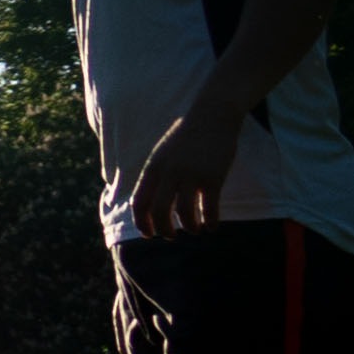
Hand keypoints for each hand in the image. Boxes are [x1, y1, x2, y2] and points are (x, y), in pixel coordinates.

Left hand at [130, 108, 242, 232]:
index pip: (139, 202)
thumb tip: (146, 203)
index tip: (149, 234)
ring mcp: (191, 175)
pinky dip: (210, 222)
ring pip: (184, 213)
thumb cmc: (186, 138)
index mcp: (152, 168)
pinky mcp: (213, 177)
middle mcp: (169, 173)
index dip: (142, 223)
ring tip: (194, 231)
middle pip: (159, 212)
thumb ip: (154, 176)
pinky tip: (212, 227)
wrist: (212, 116)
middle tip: (170, 236)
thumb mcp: (161, 155)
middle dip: (163, 230)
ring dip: (189, 228)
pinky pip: (209, 208)